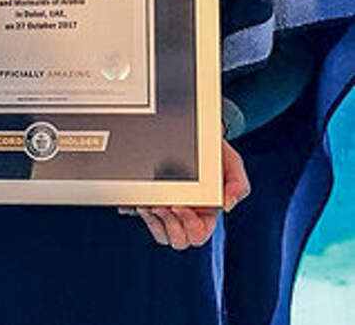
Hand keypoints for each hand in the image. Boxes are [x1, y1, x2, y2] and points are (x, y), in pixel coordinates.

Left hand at [119, 138, 250, 249]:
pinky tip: (137, 200)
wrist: (197, 134)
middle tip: (164, 205)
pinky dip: (136, 210)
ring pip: (159, 233)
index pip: (197, 235)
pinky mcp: (151, 200)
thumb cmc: (215, 153)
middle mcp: (186, 217)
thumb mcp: (232, 164)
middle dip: (169, 224)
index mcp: (206, 215)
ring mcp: (168, 210)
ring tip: (149, 203)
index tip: (181, 205)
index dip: (188, 226)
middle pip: (177, 240)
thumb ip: (237, 185)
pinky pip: (140, 215)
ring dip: (152, 221)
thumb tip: (227, 206)